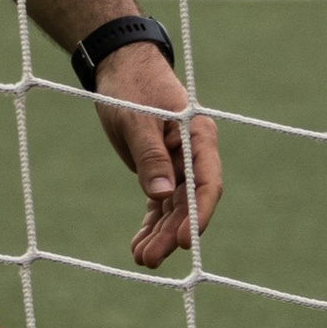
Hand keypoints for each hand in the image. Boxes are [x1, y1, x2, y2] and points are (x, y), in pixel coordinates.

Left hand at [89, 40, 220, 267]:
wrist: (119, 68)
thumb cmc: (130, 86)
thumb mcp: (135, 119)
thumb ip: (149, 156)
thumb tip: (162, 196)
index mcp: (197, 136)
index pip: (207, 181)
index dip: (198, 213)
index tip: (184, 239)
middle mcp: (193, 154)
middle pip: (189, 202)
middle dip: (172, 232)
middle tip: (150, 259)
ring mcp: (178, 165)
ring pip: (173, 208)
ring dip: (159, 234)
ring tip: (142, 260)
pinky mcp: (159, 171)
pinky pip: (158, 204)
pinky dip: (149, 225)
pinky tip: (138, 246)